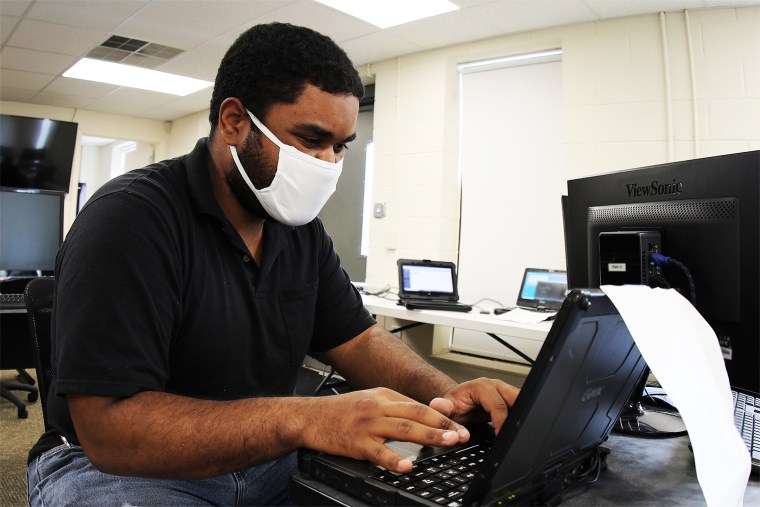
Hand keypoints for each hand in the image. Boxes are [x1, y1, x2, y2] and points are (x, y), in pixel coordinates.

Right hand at [303, 387, 469, 472]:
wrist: (308, 418)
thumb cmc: (339, 412)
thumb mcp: (368, 401)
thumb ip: (392, 407)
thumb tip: (419, 417)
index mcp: (383, 395)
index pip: (418, 404)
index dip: (441, 416)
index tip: (458, 425)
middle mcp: (377, 406)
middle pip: (417, 413)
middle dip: (443, 424)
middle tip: (462, 434)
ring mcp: (367, 424)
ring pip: (404, 429)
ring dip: (429, 436)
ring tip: (447, 443)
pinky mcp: (356, 442)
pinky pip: (379, 452)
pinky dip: (395, 459)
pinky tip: (407, 466)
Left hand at [428, 378, 519, 434]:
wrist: (456, 401)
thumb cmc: (453, 404)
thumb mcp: (446, 407)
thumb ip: (442, 408)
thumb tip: (437, 405)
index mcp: (482, 387)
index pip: (498, 405)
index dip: (501, 422)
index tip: (500, 436)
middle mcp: (495, 386)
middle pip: (516, 399)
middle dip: (518, 416)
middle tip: (514, 435)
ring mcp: (504, 391)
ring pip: (521, 401)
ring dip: (521, 416)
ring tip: (517, 433)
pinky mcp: (508, 399)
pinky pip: (520, 406)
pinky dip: (520, 417)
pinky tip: (516, 429)